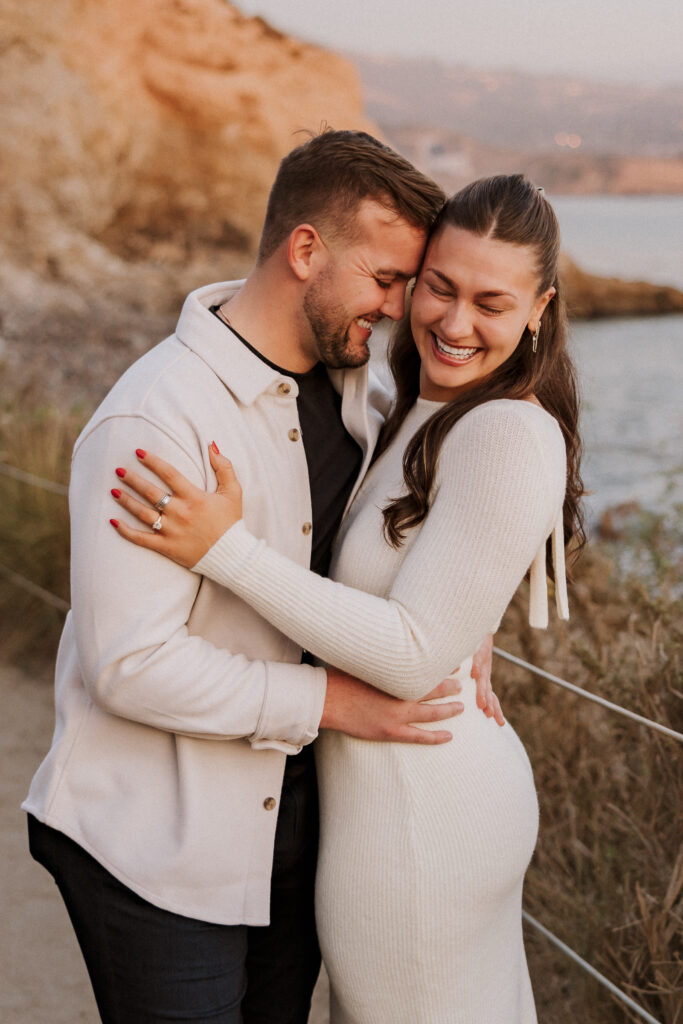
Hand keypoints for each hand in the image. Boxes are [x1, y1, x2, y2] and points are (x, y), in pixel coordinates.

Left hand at [110, 444, 241, 566]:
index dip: (153, 461)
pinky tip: (113, 521)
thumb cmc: (231, 523)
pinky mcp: (167, 547)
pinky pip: (142, 539)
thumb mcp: (233, 492)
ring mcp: (171, 531)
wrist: (232, 556)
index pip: (169, 474)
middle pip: (150, 492)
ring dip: (126, 501)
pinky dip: (126, 531)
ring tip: (113, 490)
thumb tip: (212, 445)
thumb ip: (224, 467)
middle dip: (132, 479)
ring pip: (142, 513)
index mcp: (194, 498)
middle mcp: (180, 513)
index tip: (138, 453)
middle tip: (118, 470)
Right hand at [322, 668, 463, 744]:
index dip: (441, 667)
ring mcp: (397, 715)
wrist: (326, 698)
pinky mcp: (390, 731)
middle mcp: (400, 694)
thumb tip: (393, 644)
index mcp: (395, 675)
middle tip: (462, 682)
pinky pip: (419, 736)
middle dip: (450, 686)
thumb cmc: (342, 676)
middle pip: (433, 689)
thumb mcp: (364, 659)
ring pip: (432, 713)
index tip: (453, 663)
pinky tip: (449, 736)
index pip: (426, 670)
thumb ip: (382, 656)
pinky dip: (435, 736)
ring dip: (448, 709)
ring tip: (461, 706)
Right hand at [471, 635, 504, 726]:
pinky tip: (474, 675)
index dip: (496, 709)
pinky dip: (476, 667)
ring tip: (482, 704)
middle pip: (488, 691)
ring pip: (482, 679)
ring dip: (482, 691)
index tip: (500, 723)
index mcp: (484, 678)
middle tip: (489, 715)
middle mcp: (485, 673)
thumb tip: (468, 690)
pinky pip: (476, 659)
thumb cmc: (477, 648)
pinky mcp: (478, 651)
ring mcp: (482, 663)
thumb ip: (474, 679)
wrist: (482, 628)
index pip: (492, 696)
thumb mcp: (477, 666)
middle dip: (489, 704)